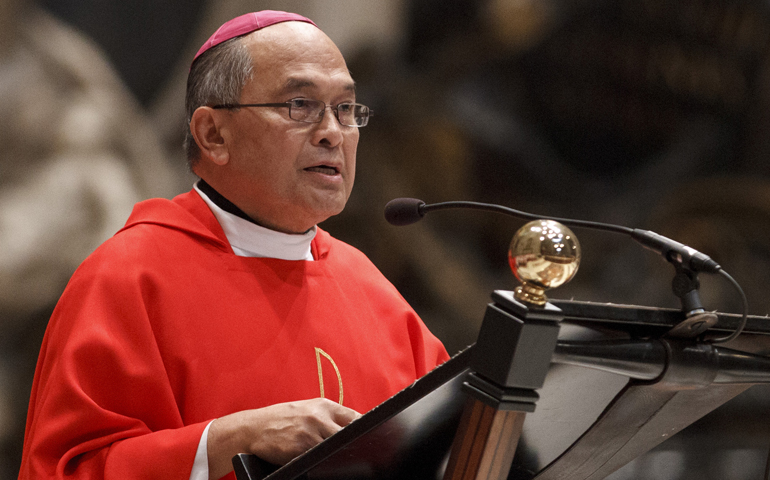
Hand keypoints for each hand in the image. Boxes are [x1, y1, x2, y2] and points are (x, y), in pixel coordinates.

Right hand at [206, 398, 359, 478]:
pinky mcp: (299, 448)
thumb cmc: (281, 420)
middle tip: (357, 455)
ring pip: (336, 449)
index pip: (356, 418)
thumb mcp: (306, 410)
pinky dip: (321, 463)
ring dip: (337, 456)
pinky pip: (318, 459)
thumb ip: (328, 417)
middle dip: (354, 446)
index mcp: (324, 405)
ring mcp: (310, 433)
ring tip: (337, 461)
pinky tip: (320, 465)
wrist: (252, 428)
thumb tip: (354, 428)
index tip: (370, 440)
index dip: (366, 431)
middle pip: (350, 435)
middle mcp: (319, 417)